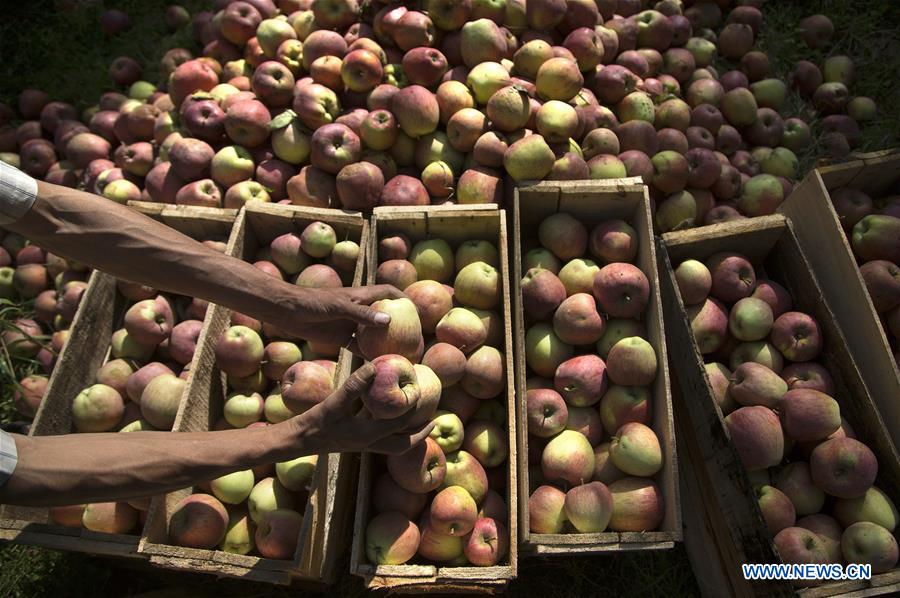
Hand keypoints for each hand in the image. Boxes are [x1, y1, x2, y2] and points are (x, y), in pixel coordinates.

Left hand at [280, 285, 404, 348]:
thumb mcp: (339, 306)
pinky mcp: (341, 338)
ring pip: (373, 334)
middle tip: (412, 339)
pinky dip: (368, 354)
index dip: (403, 299)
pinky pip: (359, 347)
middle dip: (398, 325)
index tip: (416, 311)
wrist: (288, 312)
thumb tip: (389, 322)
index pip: (388, 293)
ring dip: (384, 342)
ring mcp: (351, 324)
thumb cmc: (313, 303)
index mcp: (362, 296)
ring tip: (399, 354)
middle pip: (384, 316)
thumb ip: (362, 314)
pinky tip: (377, 365)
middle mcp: (359, 310)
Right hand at [298, 362, 433, 454]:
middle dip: (419, 436)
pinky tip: (384, 414)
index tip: (424, 397)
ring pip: (392, 444)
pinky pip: (379, 437)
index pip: (401, 425)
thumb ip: (355, 386)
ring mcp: (362, 444)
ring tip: (415, 419)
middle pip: (403, 446)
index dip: (414, 411)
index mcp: (369, 435)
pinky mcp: (354, 441)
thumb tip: (375, 366)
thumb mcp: (335, 402)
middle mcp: (369, 443)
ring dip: (406, 434)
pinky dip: (388, 429)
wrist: (297, 441)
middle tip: (433, 423)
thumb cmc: (315, 423)